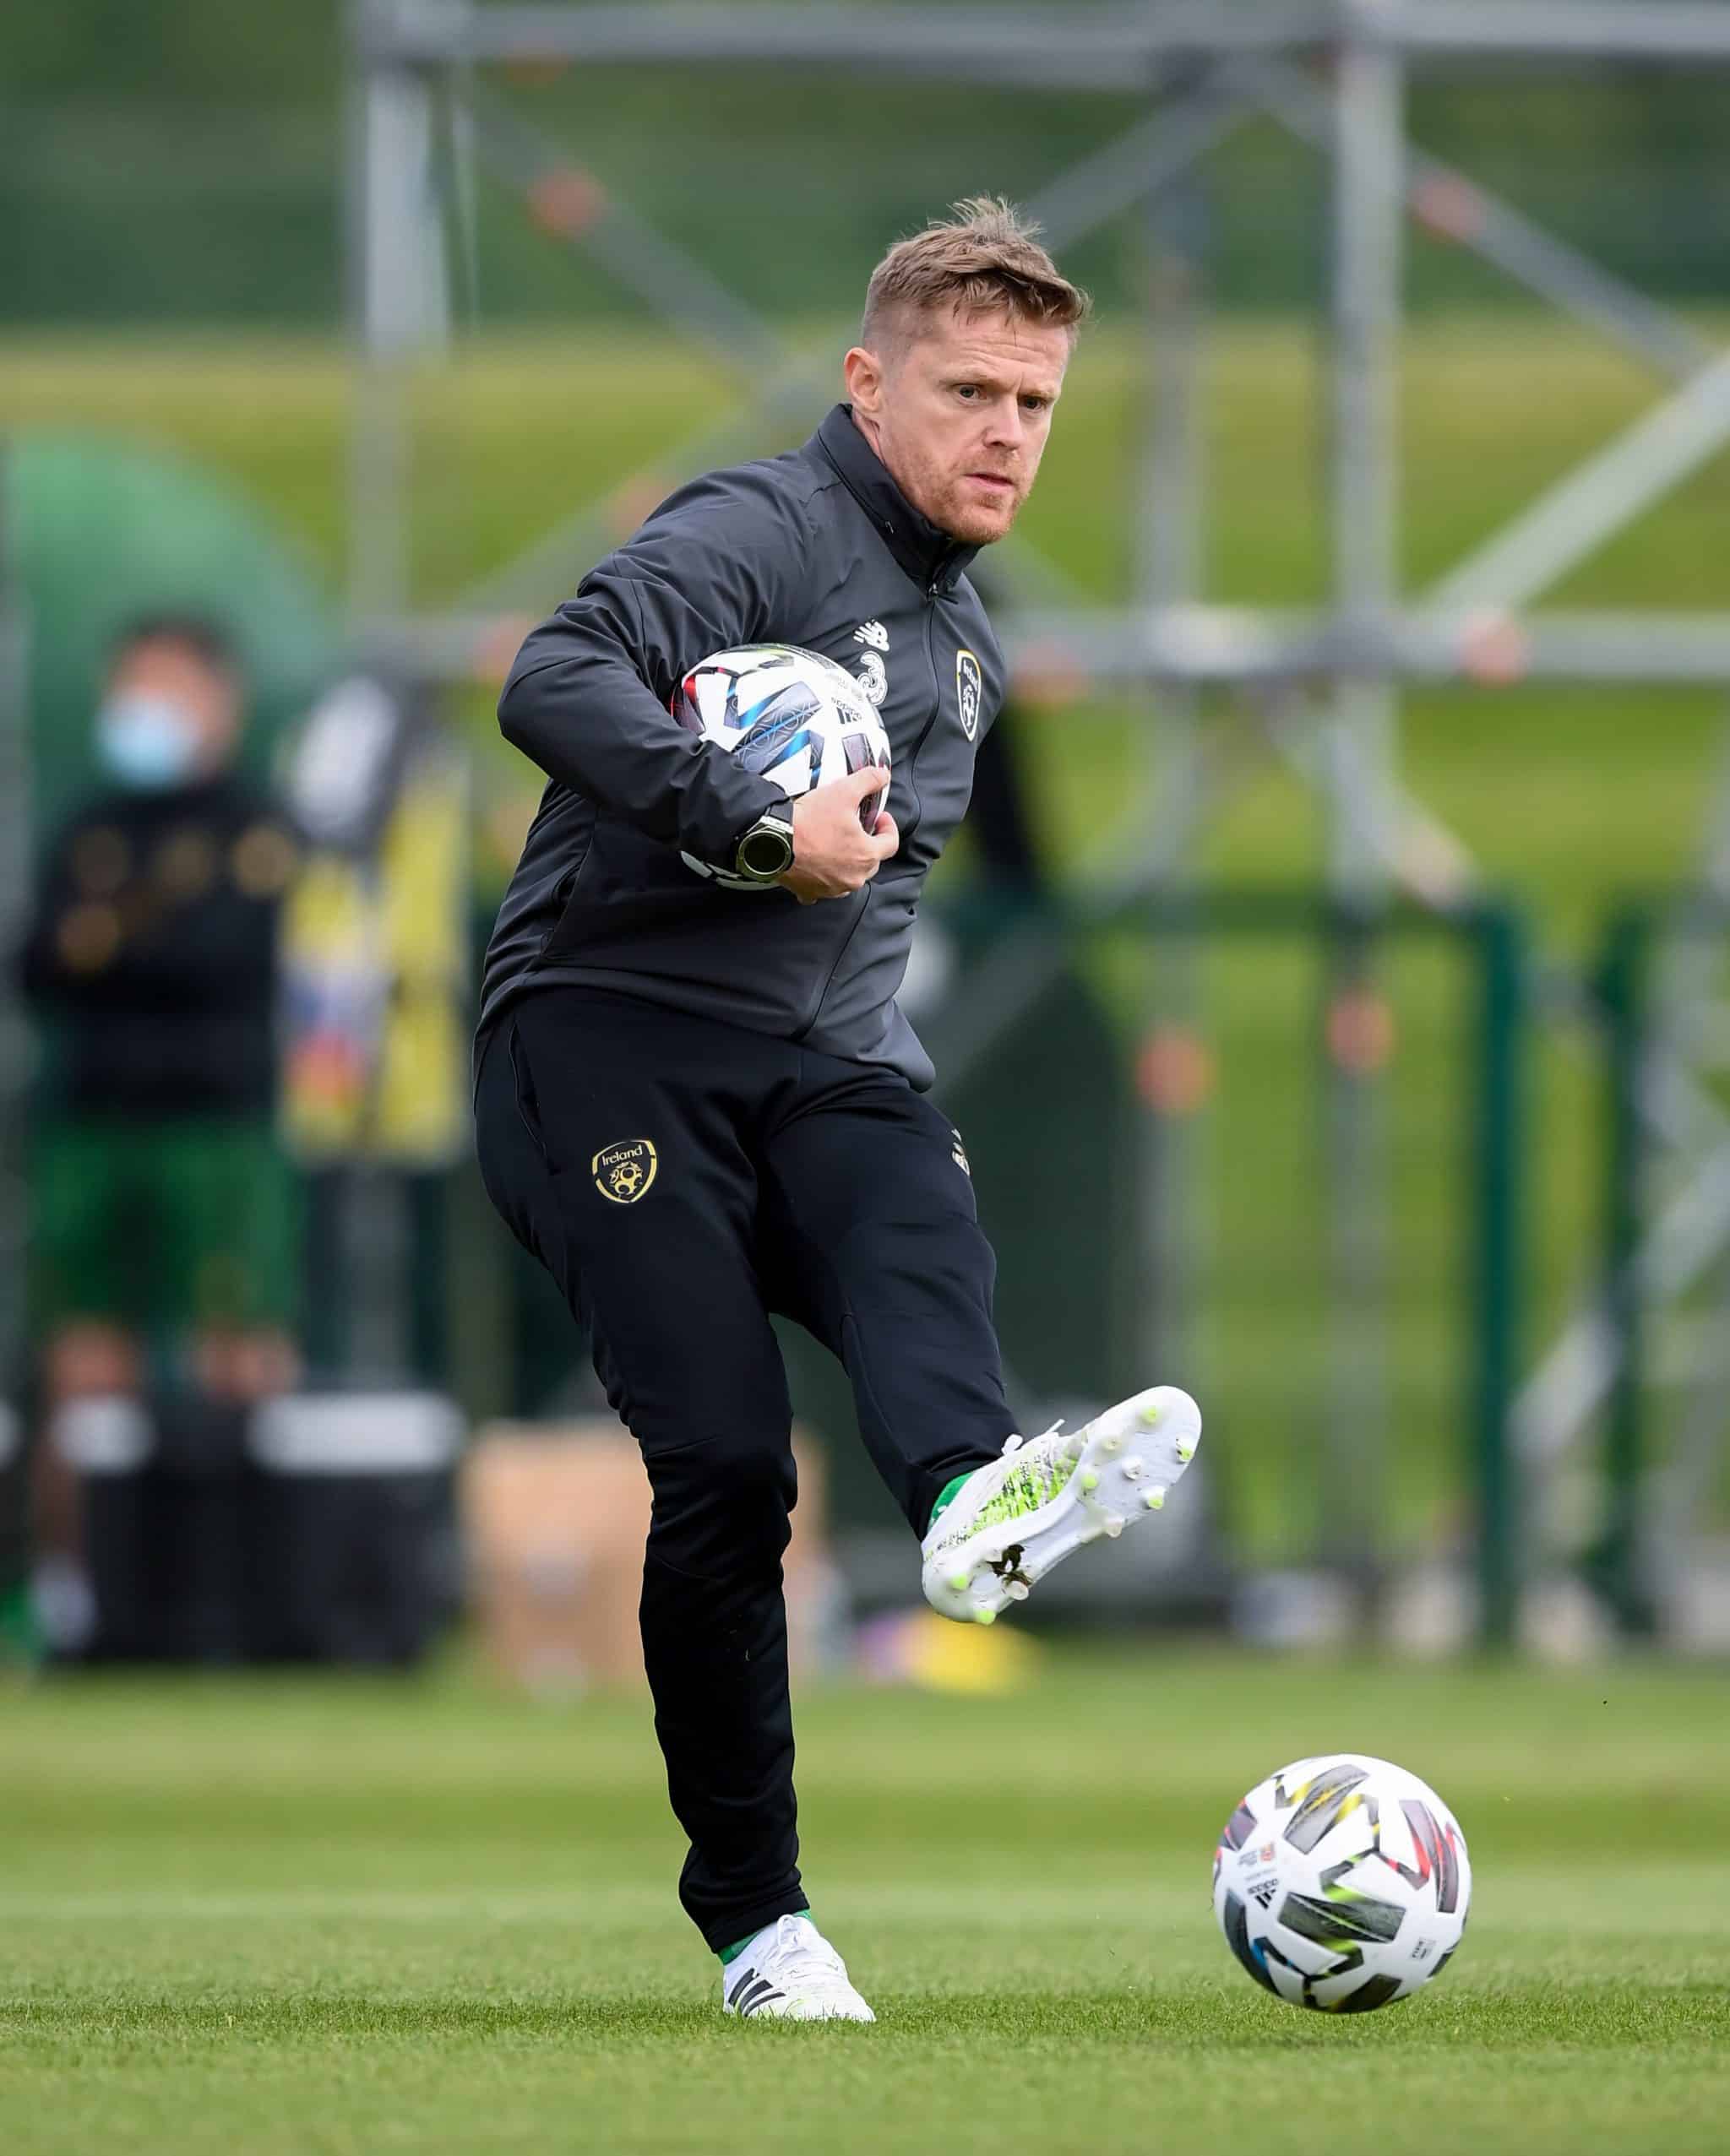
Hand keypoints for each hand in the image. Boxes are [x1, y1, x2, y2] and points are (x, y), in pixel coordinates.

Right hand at [780, 765, 896, 902]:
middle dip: (868, 843)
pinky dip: (821, 879)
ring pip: (849, 876)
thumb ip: (868, 780)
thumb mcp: (843, 791)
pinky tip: (816, 866)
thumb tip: (884, 775)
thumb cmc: (809, 820)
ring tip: (836, 845)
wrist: (772, 839)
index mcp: (866, 855)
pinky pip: (821, 888)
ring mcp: (832, 888)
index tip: (879, 817)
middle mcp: (853, 877)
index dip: (888, 827)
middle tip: (856, 828)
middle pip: (871, 861)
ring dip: (847, 863)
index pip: (891, 843)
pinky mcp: (810, 893)